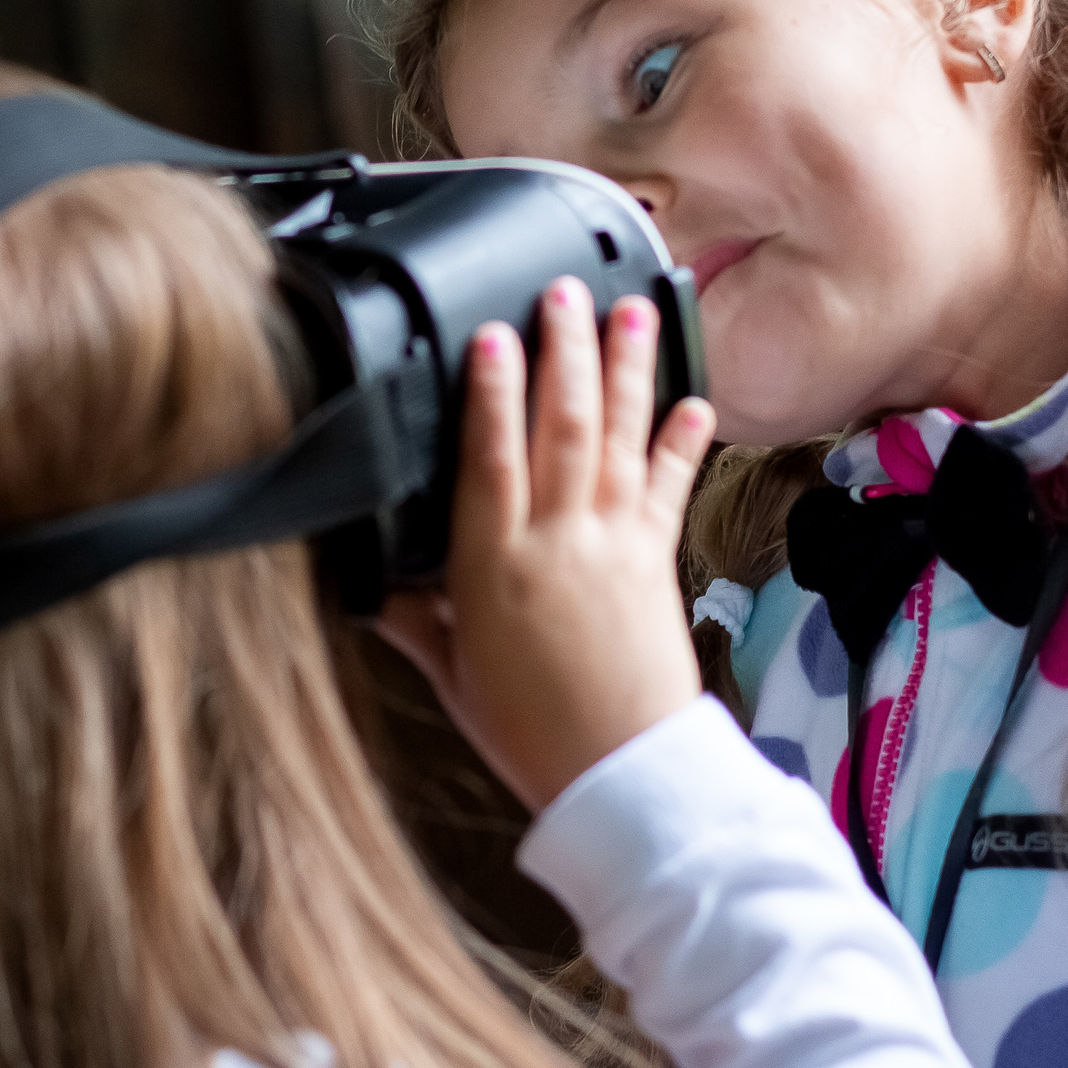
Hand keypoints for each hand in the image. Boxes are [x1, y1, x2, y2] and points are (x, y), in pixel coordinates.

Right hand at [378, 278, 715, 810]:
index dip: (492, 391)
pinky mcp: (657, 561)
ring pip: (617, 438)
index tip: (493, 332)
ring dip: (626, 370)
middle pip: (562, 426)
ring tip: (633, 311)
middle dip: (565, 351)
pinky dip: (682, 441)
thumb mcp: (453, 677)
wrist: (623, 775)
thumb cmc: (533, 735)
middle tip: (566, 291)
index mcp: (493, 568)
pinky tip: (694, 400)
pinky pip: (668, 487)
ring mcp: (614, 546)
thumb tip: (374, 588)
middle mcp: (558, 544)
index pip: (491, 458)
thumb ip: (416, 621)